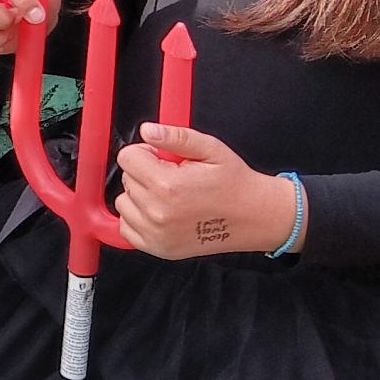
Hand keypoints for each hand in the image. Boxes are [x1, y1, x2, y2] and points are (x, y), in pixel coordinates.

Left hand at [113, 124, 288, 258]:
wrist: (255, 217)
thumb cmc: (235, 184)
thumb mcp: (211, 149)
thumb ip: (176, 136)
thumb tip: (148, 130)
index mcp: (168, 185)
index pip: (127, 157)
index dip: (145, 152)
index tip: (161, 157)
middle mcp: (158, 212)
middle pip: (126, 179)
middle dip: (145, 172)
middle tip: (173, 176)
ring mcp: (157, 234)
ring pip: (123, 203)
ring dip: (139, 196)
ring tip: (169, 195)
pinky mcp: (158, 248)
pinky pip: (127, 228)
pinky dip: (138, 218)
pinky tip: (161, 212)